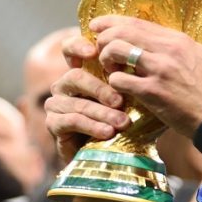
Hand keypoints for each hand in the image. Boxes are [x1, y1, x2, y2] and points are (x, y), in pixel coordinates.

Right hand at [45, 34, 129, 162]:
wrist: (109, 155)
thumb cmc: (123, 120)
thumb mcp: (131, 98)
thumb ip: (131, 80)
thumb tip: (147, 66)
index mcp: (82, 71)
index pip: (70, 49)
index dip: (78, 46)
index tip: (93, 51)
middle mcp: (65, 84)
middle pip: (76, 76)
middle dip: (101, 89)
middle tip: (121, 102)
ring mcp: (56, 104)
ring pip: (77, 103)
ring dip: (102, 113)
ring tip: (123, 123)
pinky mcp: (53, 124)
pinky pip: (71, 121)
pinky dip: (92, 126)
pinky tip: (108, 133)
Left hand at [90, 16, 201, 138]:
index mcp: (179, 40)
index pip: (138, 22)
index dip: (113, 21)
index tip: (99, 25)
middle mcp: (168, 50)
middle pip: (122, 32)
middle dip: (104, 38)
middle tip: (101, 50)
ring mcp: (159, 70)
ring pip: (116, 50)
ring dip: (106, 59)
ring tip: (110, 70)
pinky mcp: (152, 92)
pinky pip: (119, 80)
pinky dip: (114, 83)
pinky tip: (119, 89)